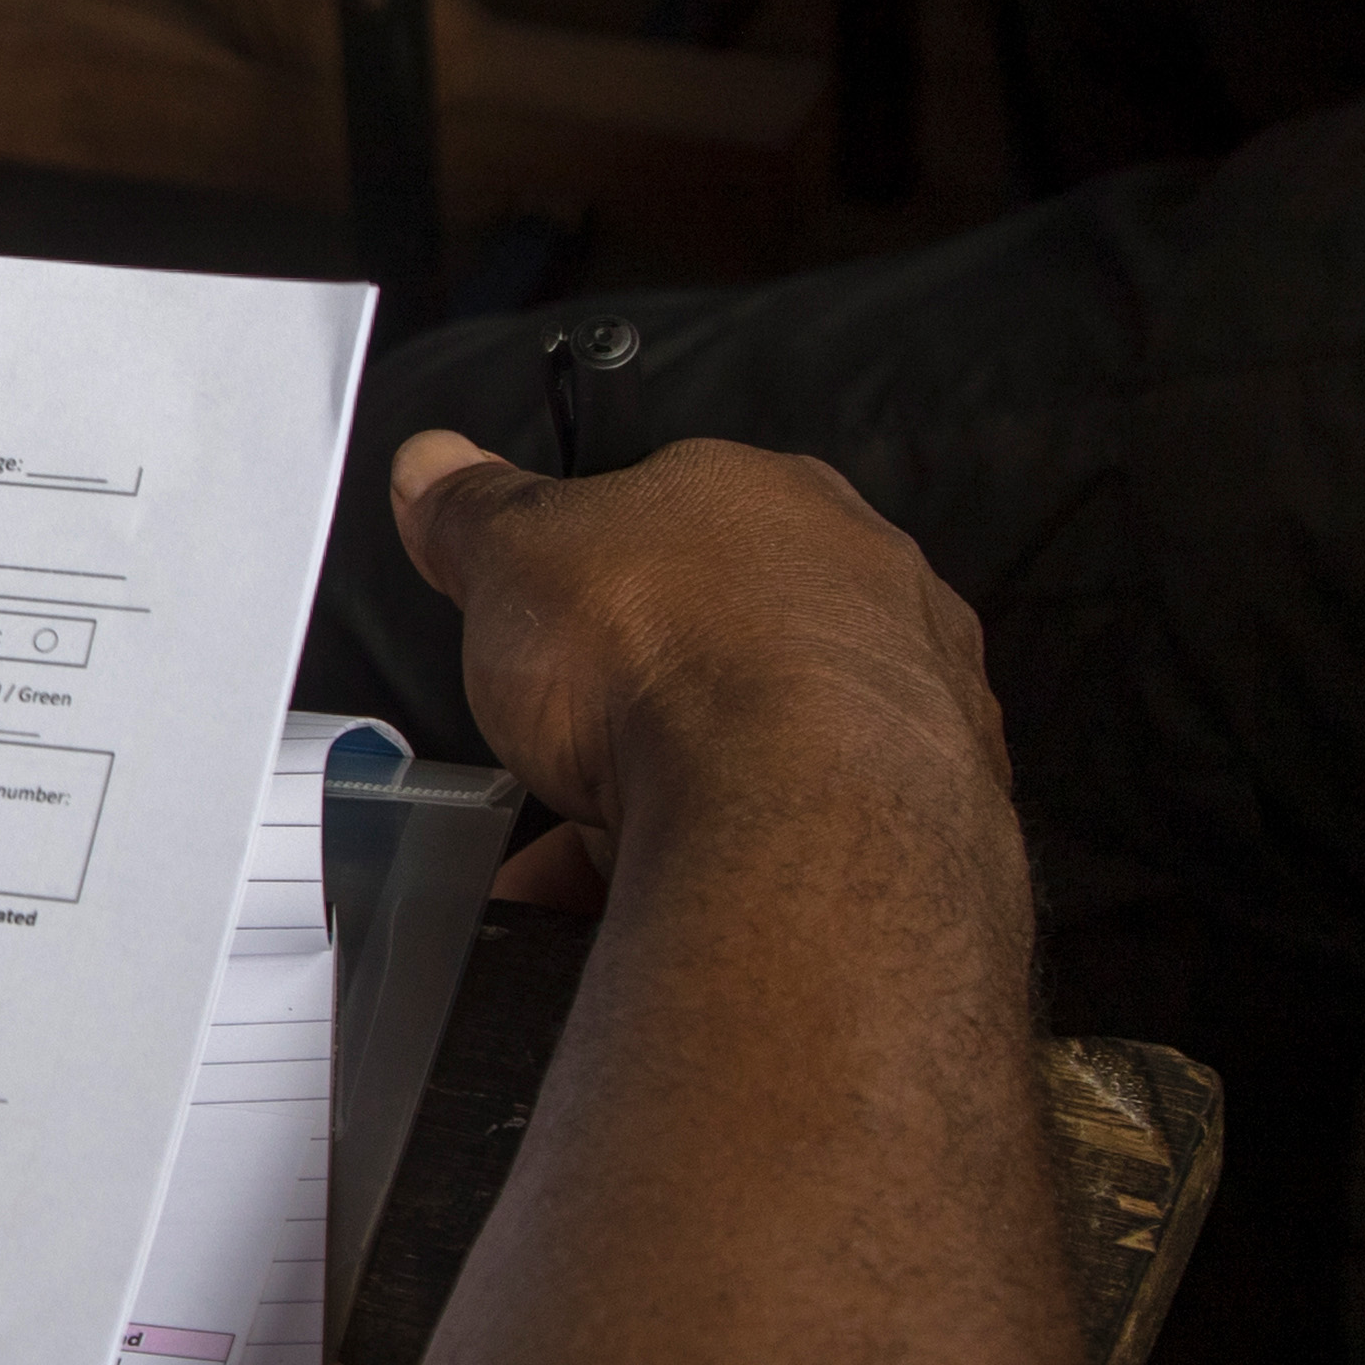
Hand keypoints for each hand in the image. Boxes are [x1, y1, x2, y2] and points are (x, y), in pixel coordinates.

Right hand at [385, 431, 1003, 888]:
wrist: (793, 809)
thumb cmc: (672, 655)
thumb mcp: (511, 554)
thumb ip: (473, 508)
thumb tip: (436, 467)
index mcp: (765, 497)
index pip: (676, 516)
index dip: (599, 577)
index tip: (549, 625)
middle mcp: (860, 582)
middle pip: (726, 634)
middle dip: (642, 694)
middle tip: (564, 746)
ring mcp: (910, 695)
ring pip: (771, 740)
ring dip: (684, 787)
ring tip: (589, 849)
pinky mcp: (928, 808)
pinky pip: (804, 830)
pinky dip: (733, 863)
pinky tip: (651, 897)